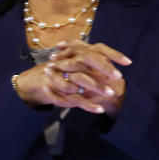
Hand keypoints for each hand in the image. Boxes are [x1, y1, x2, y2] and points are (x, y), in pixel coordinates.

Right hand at [14, 41, 129, 114]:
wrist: (29, 83)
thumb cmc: (57, 74)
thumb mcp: (73, 64)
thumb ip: (89, 64)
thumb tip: (112, 67)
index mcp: (73, 53)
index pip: (95, 49)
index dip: (112, 54)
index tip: (128, 62)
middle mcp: (63, 61)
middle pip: (86, 60)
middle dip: (104, 68)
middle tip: (119, 78)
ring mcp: (56, 75)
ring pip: (79, 80)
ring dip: (96, 87)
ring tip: (111, 95)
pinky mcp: (51, 90)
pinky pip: (71, 98)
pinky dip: (86, 104)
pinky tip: (99, 109)